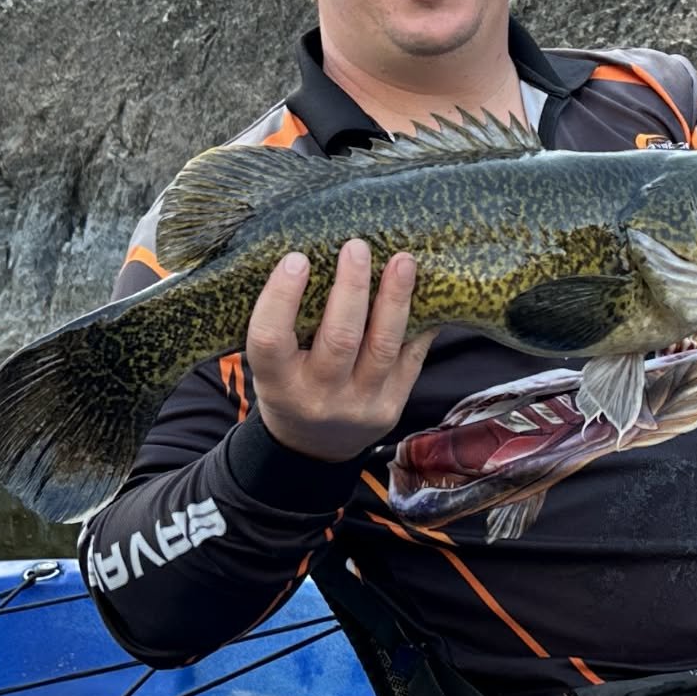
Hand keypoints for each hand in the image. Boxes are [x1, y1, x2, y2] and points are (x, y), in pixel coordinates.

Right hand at [246, 238, 434, 460]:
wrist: (315, 448)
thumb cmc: (291, 386)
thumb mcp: (274, 365)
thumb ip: (288, 325)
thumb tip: (316, 255)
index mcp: (277, 383)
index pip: (270, 339)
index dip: (281, 298)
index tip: (296, 259)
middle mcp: (319, 397)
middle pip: (340, 339)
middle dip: (351, 288)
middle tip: (356, 248)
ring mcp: (360, 404)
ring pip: (383, 346)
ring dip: (395, 299)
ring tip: (402, 261)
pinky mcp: (393, 406)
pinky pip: (412, 358)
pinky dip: (419, 323)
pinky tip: (426, 293)